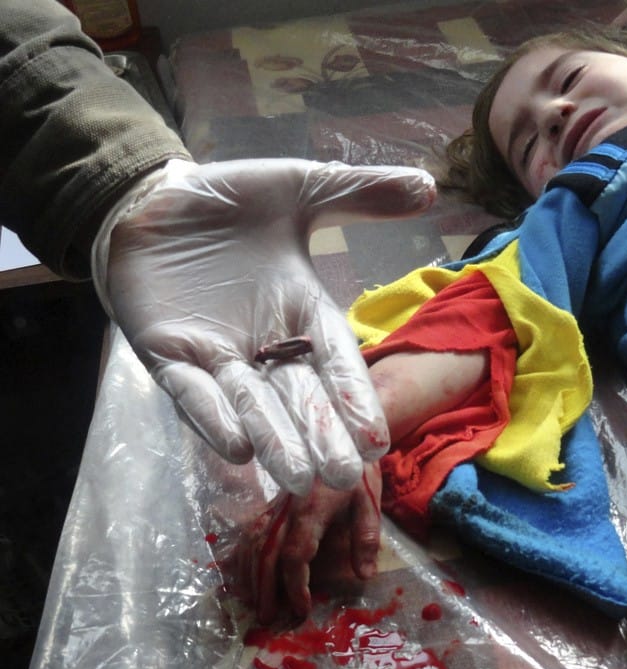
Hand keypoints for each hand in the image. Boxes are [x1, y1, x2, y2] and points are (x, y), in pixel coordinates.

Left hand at [94, 159, 435, 494]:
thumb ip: (359, 193)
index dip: (354, 399)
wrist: (150, 195)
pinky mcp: (166, 355)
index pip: (335, 362)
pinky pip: (190, 394)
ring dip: (274, 442)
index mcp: (302, 310)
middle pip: (298, 398)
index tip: (377, 438)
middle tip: (343, 477)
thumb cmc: (227, 200)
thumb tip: (429, 185)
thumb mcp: (299, 188)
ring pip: (250, 406)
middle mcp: (264, 343)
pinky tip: (237, 449)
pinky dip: (212, 419)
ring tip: (298, 480)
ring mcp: (215, 354)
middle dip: (320, 437)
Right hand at [234, 462, 382, 624]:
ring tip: (252, 603)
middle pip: (265, 553)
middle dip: (263, 588)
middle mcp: (286, 510)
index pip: (296, 555)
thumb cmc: (356, 473)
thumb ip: (366, 539)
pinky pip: (249, 531)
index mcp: (311, 511)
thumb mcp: (369, 504)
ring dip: (249, 575)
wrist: (341, 436)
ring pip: (252, 543)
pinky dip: (242, 555)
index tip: (301, 608)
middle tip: (266, 618)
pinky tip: (241, 574)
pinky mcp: (271, 504)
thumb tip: (364, 575)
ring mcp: (275, 506)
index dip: (295, 585)